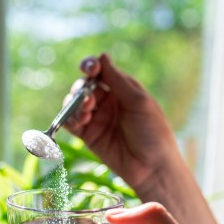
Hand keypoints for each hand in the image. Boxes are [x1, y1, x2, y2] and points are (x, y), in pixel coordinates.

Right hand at [64, 54, 178, 190]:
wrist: (152, 168)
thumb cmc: (153, 133)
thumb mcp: (138, 102)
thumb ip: (117, 81)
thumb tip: (102, 55)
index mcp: (122, 89)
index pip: (101, 71)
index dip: (91, 67)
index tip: (89, 68)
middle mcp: (107, 102)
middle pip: (84, 87)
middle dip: (82, 90)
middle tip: (90, 100)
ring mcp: (96, 119)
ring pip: (74, 104)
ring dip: (75, 105)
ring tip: (86, 114)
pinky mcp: (88, 136)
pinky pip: (71, 123)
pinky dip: (70, 119)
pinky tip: (80, 122)